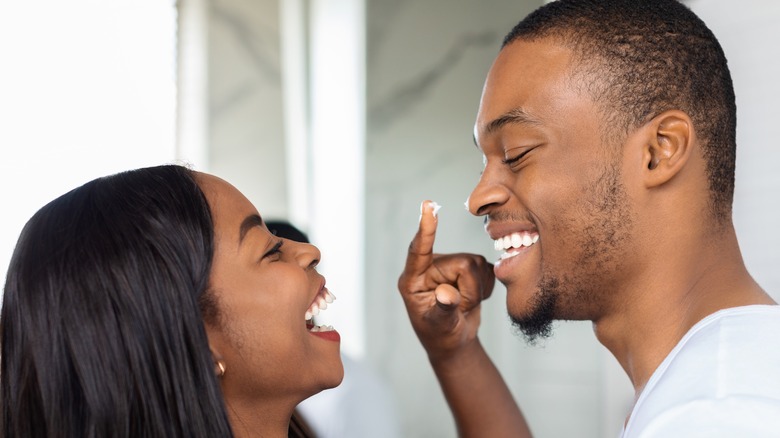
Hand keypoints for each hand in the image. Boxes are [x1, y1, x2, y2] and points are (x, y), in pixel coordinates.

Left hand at [397, 200, 495, 361]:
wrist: (455, 341)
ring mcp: (449, 264)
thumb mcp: (440, 327)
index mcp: (413, 279)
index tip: (428, 206)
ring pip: (477, 264)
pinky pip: (487, 268)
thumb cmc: (440, 336)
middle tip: (462, 308)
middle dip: (470, 290)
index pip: (419, 250)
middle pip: (463, 263)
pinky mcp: (467, 265)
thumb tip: (447, 294)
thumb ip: (443, 309)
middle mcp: (430, 267)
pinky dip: (486, 288)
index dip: (426, 229)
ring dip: (478, 290)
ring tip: (465, 305)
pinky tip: (474, 299)